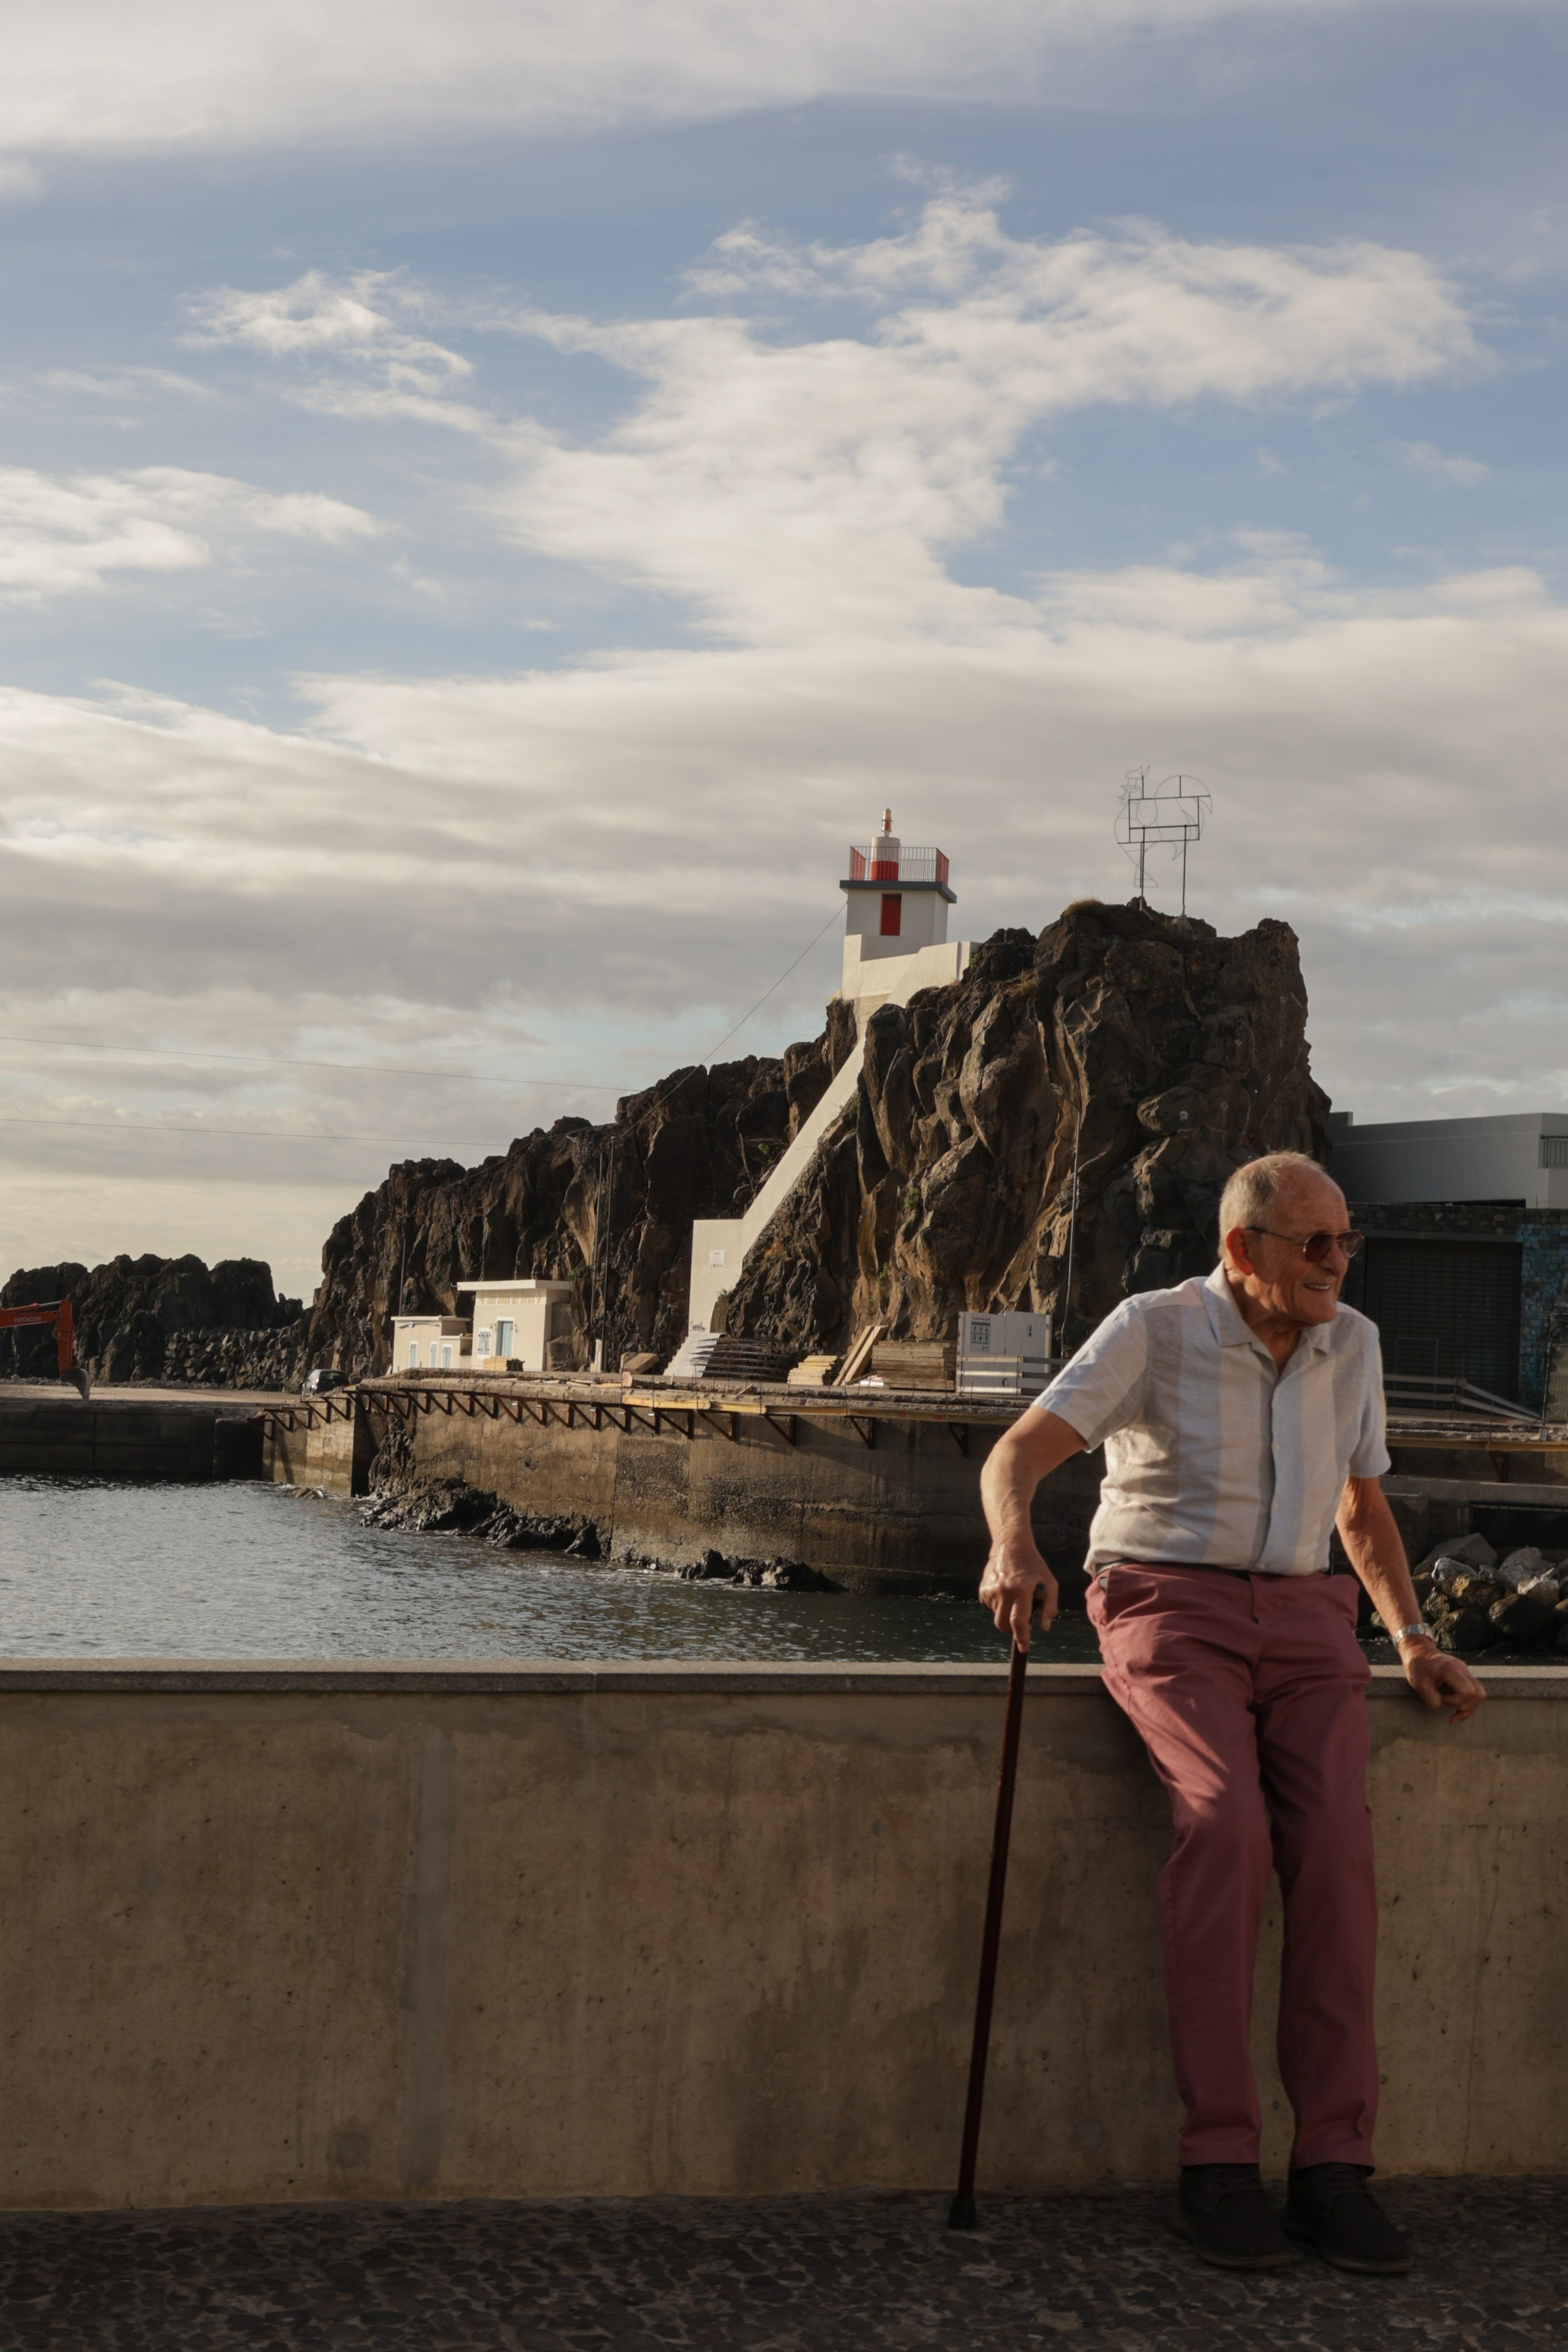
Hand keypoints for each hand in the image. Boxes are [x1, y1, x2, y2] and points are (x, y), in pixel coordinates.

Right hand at [978, 1533, 1057, 1650]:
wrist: (1011, 1546)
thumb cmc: (1034, 1566)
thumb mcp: (1050, 1582)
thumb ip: (1050, 1606)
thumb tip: (1044, 1628)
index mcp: (1022, 1589)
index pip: (1019, 1621)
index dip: (1021, 1637)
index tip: (1024, 1647)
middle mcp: (1004, 1590)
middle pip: (1003, 1624)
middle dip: (1011, 1630)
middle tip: (1021, 1624)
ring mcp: (991, 1590)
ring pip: (997, 1615)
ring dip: (1007, 1614)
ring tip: (1015, 1597)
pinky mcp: (983, 1589)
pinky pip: (991, 1607)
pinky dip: (1000, 1606)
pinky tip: (1006, 1592)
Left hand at [1401, 1639, 1484, 1723]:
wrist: (1418, 1650)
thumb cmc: (1417, 1665)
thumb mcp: (1418, 1684)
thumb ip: (1432, 1699)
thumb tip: (1444, 1706)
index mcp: (1451, 1669)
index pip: (1468, 1691)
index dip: (1458, 1701)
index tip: (1443, 1699)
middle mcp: (1462, 1669)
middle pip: (1478, 1693)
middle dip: (1466, 1707)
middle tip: (1451, 1709)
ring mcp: (1465, 1671)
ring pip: (1479, 1693)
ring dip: (1469, 1706)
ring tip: (1456, 1714)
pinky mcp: (1464, 1674)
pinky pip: (1474, 1690)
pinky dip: (1467, 1702)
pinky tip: (1456, 1706)